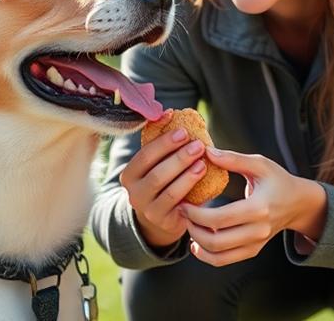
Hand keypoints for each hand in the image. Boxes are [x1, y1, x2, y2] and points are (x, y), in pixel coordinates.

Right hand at [119, 121, 208, 248]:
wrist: (163, 217)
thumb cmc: (164, 181)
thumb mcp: (157, 164)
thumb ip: (161, 144)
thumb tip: (169, 113)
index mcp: (130, 174)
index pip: (145, 155)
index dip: (163, 142)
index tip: (183, 130)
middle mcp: (134, 193)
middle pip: (156, 173)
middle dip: (178, 157)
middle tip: (198, 144)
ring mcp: (148, 210)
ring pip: (168, 190)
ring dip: (187, 174)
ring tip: (202, 161)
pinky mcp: (164, 221)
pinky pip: (179, 204)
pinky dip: (191, 189)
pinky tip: (203, 177)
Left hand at [182, 148, 325, 266]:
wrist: (298, 204)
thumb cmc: (278, 181)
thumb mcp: (259, 164)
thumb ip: (233, 159)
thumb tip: (207, 152)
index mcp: (259, 208)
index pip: (220, 218)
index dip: (197, 214)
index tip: (183, 203)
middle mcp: (258, 230)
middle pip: (216, 240)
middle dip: (193, 228)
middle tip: (182, 213)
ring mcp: (256, 243)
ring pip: (219, 255)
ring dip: (198, 243)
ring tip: (188, 226)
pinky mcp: (253, 251)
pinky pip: (225, 261)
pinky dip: (207, 256)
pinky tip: (196, 243)